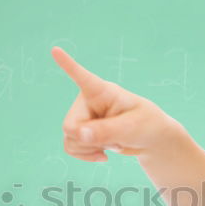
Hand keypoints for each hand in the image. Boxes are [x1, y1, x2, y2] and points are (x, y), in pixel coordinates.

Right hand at [50, 46, 177, 161]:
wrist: (149, 139)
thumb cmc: (146, 125)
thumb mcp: (132, 127)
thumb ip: (107, 131)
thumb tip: (78, 135)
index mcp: (102, 91)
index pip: (82, 77)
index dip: (68, 65)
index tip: (55, 50)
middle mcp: (87, 101)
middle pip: (70, 125)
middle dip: (87, 140)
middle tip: (111, 141)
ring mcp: (83, 117)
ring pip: (69, 139)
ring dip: (88, 150)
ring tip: (111, 144)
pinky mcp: (82, 132)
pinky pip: (70, 147)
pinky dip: (84, 155)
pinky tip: (102, 154)